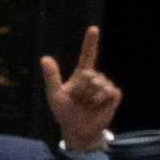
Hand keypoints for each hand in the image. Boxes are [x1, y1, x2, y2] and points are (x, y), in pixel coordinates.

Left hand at [42, 28, 122, 152]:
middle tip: (78, 101)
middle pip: (88, 75)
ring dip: (88, 97)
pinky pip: (107, 91)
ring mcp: (106, 86)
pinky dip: (98, 101)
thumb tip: (45, 58)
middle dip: (79, 90)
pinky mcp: (114, 95)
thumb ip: (51, 77)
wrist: (78, 130)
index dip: (90, 42)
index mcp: (81, 75)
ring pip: (96, 84)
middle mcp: (95, 77)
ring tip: (87, 105)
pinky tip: (97, 107)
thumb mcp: (54, 94)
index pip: (87, 55)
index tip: (93, 28)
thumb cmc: (65, 112)